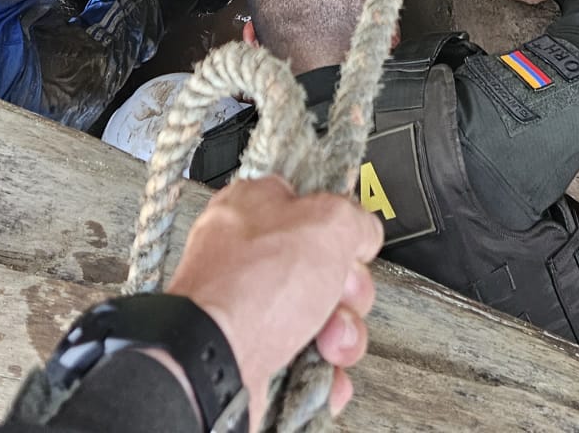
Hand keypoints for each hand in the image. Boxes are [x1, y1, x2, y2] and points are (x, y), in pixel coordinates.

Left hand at [168, 175, 384, 425]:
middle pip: (324, 269)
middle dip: (347, 292)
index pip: (312, 206)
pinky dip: (322, 372)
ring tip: (327, 343)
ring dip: (341, 335)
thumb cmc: (252, 288)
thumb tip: (364, 232)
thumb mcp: (328, 222)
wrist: (213, 366)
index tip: (350, 245)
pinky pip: (305, 361)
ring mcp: (248, 311)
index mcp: (255, 208)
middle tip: (339, 296)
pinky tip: (323, 372)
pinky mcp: (250, 356)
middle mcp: (247, 258)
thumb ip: (355, 217)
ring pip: (319, 319)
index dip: (340, 229)